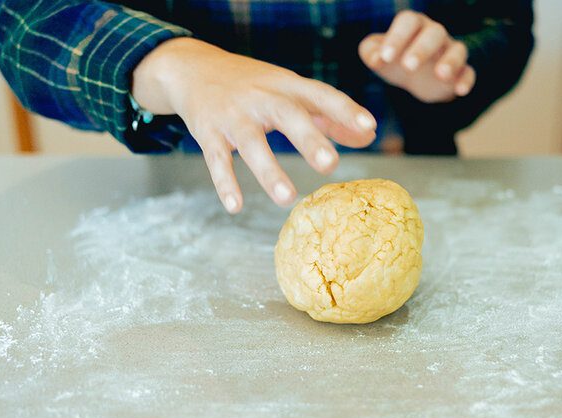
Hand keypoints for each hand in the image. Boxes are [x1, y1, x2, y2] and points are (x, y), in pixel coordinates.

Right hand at [132, 38, 376, 212]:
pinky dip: (225, 183)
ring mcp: (232, 115)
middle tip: (331, 164)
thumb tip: (368, 137)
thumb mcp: (290, 91)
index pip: (320, 94)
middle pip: (287, 114)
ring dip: (269, 170)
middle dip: (309, 138)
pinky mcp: (208, 132)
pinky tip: (235, 206)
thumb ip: (328, 115)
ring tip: (287, 199)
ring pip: (250, 142)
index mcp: (287, 85)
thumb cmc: (253, 85)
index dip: (345, 109)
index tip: (369, 126)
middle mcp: (261, 96)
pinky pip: (217, 160)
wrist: (192, 68)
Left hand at [359, 10, 475, 103]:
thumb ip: (371, 52)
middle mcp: (434, 33)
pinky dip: (466, 80)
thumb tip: (376, 58)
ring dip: (450, 61)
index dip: (397, 37)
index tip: (385, 58)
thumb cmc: (394, 60)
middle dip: (422, 48)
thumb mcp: (378, 56)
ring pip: (457, 49)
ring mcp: (450, 51)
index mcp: (412, 25)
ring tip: (441, 75)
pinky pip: (469, 72)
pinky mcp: (461, 71)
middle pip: (434, 33)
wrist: (413, 77)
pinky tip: (460, 91)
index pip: (407, 22)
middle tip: (408, 66)